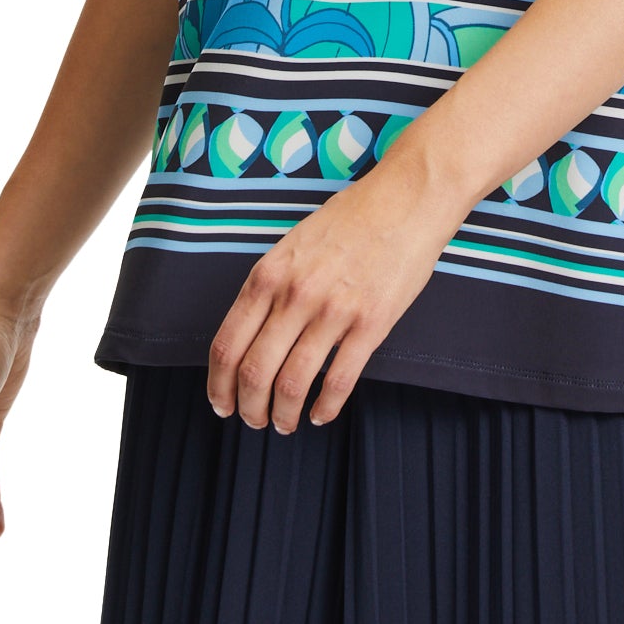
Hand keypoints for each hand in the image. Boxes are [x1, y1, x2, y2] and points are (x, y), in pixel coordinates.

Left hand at [207, 148, 466, 432]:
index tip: (222, 402)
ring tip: (286, 423)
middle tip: (254, 421)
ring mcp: (333, 311)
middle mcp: (295, 294)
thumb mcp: (293, 245)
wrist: (405, 200)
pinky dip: (325, 408)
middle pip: (254, 372)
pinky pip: (339, 381)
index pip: (227, 345)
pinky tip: (321, 415)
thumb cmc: (350, 219)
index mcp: (268, 274)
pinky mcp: (371, 324)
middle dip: (249, 408)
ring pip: (292, 384)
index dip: (219, 385)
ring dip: (284, 415)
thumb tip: (250, 335)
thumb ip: (269, 287)